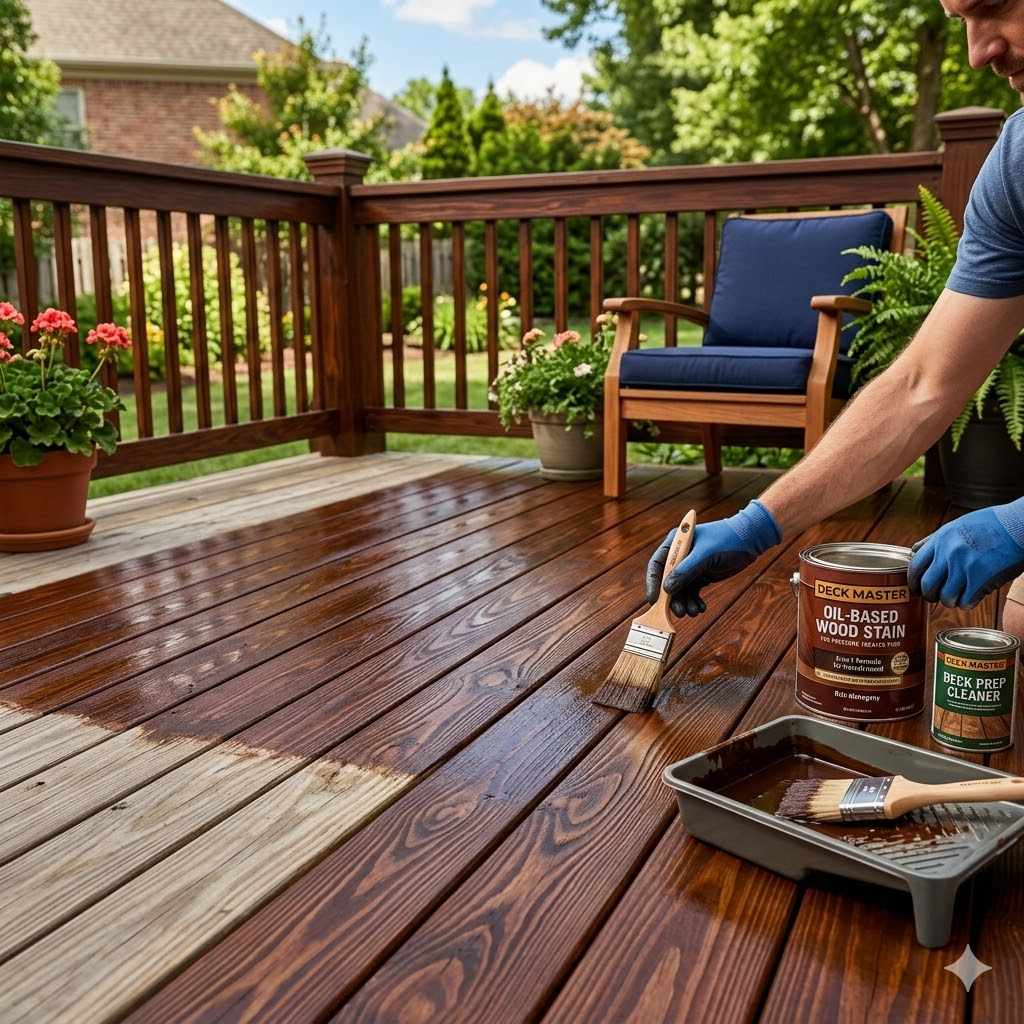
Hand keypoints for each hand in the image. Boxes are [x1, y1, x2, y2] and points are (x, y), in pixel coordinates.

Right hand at [645, 500, 780, 616]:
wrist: (751, 539)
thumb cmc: (727, 539)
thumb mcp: (706, 554)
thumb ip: (686, 570)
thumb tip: (666, 589)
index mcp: (676, 542)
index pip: (657, 564)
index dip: (653, 582)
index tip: (654, 600)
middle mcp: (679, 555)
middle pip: (667, 580)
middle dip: (672, 598)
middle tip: (679, 612)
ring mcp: (690, 566)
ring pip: (680, 589)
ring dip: (684, 602)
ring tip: (693, 612)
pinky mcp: (700, 575)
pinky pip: (692, 592)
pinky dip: (694, 601)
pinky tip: (701, 608)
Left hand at [909, 503, 1023, 608]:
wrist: (1018, 525)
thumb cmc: (991, 524)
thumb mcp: (956, 525)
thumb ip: (934, 540)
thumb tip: (914, 551)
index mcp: (940, 539)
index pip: (915, 566)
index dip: (913, 581)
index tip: (916, 588)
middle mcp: (948, 553)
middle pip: (927, 585)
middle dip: (929, 595)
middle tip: (934, 597)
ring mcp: (963, 567)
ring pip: (945, 597)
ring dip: (949, 601)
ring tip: (955, 598)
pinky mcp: (981, 579)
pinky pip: (965, 601)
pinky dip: (966, 603)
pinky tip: (970, 598)